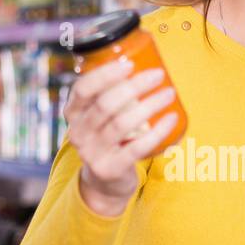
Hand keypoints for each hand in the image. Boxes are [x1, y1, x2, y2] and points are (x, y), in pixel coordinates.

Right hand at [65, 57, 177, 216]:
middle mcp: (78, 132)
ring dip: (149, 105)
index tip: (130, 64)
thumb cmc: (108, 139)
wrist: (104, 183)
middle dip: (135, 85)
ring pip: (122, 123)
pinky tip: (172, 118)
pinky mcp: (111, 168)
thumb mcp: (98, 117)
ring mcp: (92, 153)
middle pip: (106, 104)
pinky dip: (158, 130)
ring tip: (169, 93)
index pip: (83, 88)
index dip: (105, 74)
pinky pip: (138, 146)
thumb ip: (109, 94)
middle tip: (159, 74)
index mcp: (73, 113)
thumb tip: (145, 61)